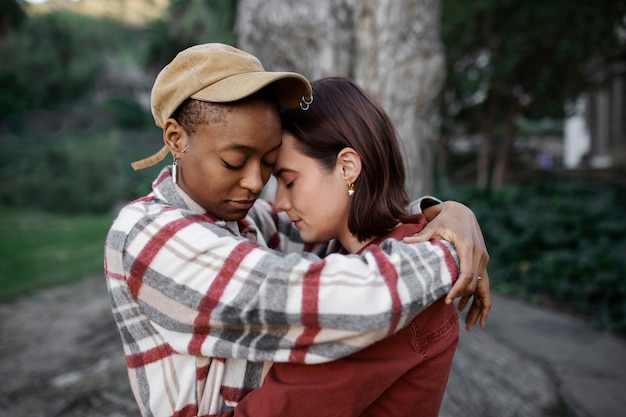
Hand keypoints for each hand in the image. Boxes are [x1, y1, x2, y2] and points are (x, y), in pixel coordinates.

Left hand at [404, 200, 490, 327]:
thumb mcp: (433, 226)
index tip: (448, 301)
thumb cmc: (445, 219)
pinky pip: (483, 282)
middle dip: (462, 298)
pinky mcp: (483, 260)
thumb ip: (421, 236)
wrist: (462, 211)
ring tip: (470, 325)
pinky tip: (472, 312)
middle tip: (448, 308)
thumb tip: (404, 241)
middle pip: (474, 283)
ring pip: (482, 286)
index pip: (466, 274)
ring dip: (477, 304)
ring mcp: (483, 258)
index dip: (457, 289)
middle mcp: (479, 253)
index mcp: (468, 246)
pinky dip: (480, 297)